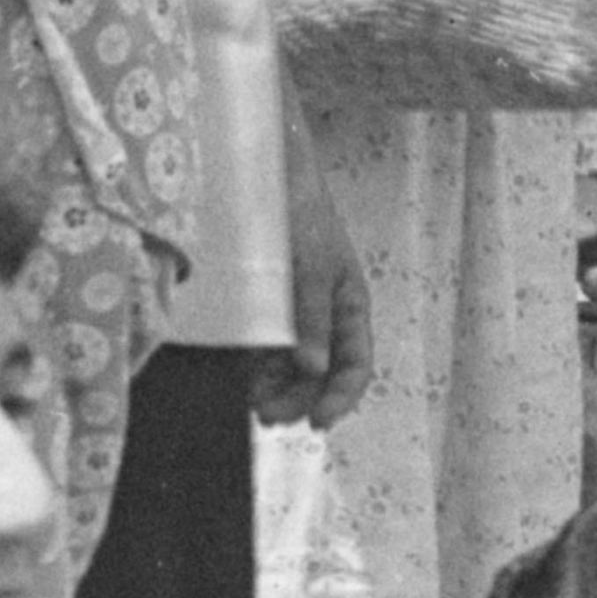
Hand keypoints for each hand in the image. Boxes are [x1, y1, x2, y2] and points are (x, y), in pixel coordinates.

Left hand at [255, 161, 374, 427]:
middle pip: (319, 377)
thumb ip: (312, 318)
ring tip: (251, 403)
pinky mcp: (262, 312)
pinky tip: (241, 381)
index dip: (341, 398)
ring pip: (288, 371)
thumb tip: (312, 368)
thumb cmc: (301, 211)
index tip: (318, 422)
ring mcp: (292, 317)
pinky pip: (262, 352)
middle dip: (298, 400)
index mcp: (349, 308)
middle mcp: (323, 318)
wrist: (266, 174)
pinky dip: (255, 371)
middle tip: (267, 416)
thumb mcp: (312, 264)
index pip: (355, 366)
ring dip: (274, 391)